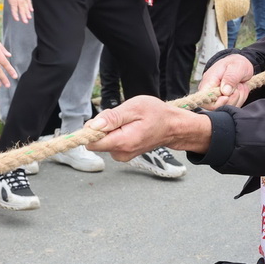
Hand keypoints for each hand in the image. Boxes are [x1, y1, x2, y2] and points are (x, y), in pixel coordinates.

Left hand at [0, 0, 31, 22]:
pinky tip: (31, 10)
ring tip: (29, 17)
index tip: (16, 19)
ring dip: (27, 10)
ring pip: (25, 1)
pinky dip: (29, 4)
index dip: (15, 11)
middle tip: (25, 21)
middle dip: (23, 13)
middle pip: (21, 4)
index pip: (13, 3)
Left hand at [84, 96, 210, 159]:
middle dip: (102, 126)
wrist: (173, 127)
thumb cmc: (157, 114)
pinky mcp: (123, 154)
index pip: (92, 143)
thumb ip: (112, 117)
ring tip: (128, 120)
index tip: (102, 119)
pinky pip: (110, 142)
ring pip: (103, 140)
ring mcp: (122, 155)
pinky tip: (129, 126)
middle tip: (120, 116)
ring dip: (110, 128)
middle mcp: (121, 153)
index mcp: (122, 142)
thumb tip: (93, 126)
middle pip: (96, 140)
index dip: (91, 130)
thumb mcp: (135, 108)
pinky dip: (115, 132)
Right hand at [196, 54, 254, 108]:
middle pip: (218, 107)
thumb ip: (230, 78)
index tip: (228, 95)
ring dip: (238, 97)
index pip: (206, 101)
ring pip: (228, 107)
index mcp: (208, 83)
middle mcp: (210, 92)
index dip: (218, 103)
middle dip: (232, 98)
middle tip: (238, 86)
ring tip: (239, 85)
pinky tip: (240, 89)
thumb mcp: (236, 67)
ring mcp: (218, 98)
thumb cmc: (236, 64)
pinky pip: (234, 106)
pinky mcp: (225, 101)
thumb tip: (225, 92)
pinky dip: (240, 98)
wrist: (240, 64)